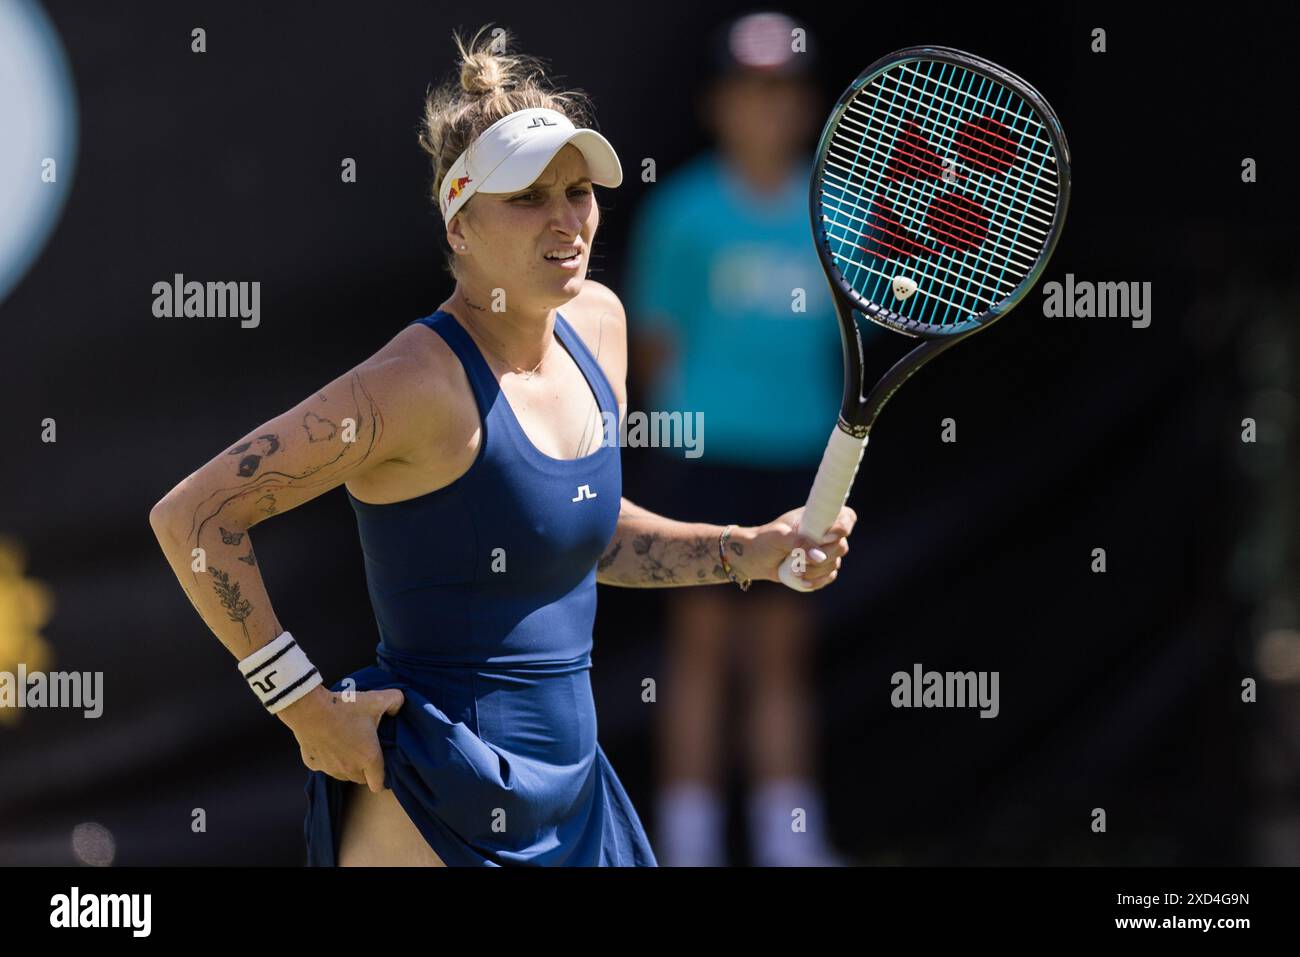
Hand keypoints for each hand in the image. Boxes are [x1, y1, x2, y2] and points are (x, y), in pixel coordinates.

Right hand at [277, 685, 404, 792]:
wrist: (309, 708)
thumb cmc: (345, 706)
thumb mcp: (377, 699)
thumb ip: (396, 701)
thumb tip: (398, 707)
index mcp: (368, 758)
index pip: (379, 784)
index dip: (383, 779)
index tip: (382, 768)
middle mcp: (349, 768)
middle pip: (361, 780)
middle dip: (365, 770)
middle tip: (365, 751)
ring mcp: (329, 768)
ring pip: (342, 774)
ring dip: (346, 765)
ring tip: (347, 745)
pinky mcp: (313, 764)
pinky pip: (323, 765)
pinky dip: (327, 758)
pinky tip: (328, 742)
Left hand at [731, 505, 856, 589]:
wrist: (756, 558)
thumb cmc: (766, 540)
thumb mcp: (779, 536)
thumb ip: (798, 542)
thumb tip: (818, 555)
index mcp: (819, 517)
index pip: (846, 517)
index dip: (843, 527)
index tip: (826, 537)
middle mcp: (825, 533)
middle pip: (841, 546)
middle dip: (823, 556)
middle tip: (801, 559)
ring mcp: (824, 551)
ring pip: (834, 564)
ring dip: (815, 571)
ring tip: (794, 570)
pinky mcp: (820, 568)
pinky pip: (829, 576)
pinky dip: (817, 581)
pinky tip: (802, 581)